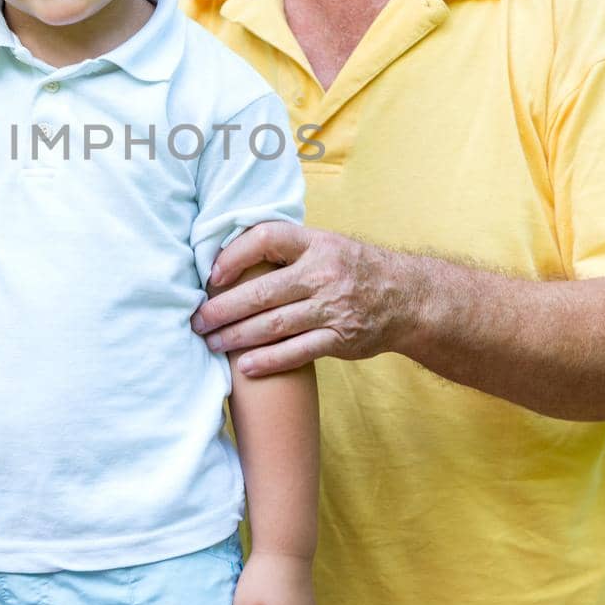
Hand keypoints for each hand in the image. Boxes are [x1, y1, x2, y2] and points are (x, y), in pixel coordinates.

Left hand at [193, 220, 409, 375]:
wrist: (407, 297)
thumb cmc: (352, 269)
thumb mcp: (325, 244)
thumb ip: (286, 248)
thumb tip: (229, 255)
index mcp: (316, 243)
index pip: (267, 238)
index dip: (235, 255)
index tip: (212, 275)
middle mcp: (323, 273)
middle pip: (262, 291)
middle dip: (223, 308)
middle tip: (197, 320)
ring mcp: (333, 308)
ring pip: (274, 325)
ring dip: (236, 337)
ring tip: (211, 342)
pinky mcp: (340, 339)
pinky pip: (297, 352)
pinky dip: (268, 360)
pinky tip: (244, 366)